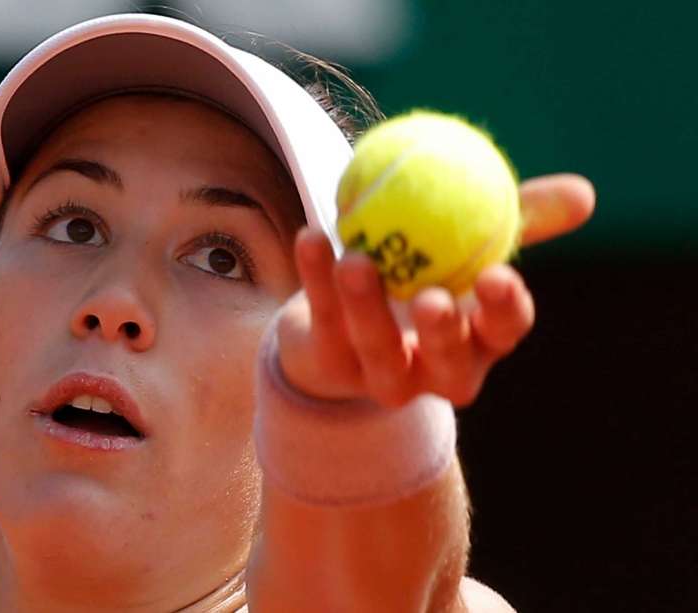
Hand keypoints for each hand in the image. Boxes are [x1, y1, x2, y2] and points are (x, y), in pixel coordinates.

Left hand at [276, 173, 594, 407]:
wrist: (341, 313)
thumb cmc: (423, 271)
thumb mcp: (468, 242)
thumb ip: (517, 219)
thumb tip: (583, 193)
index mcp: (478, 342)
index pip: (503, 334)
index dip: (504, 312)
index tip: (499, 276)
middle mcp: (434, 370)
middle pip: (448, 364)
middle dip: (443, 336)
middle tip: (433, 298)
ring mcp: (380, 375)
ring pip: (377, 350)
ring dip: (366, 306)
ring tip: (356, 259)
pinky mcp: (330, 365)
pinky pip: (323, 321)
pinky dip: (314, 278)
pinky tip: (311, 237)